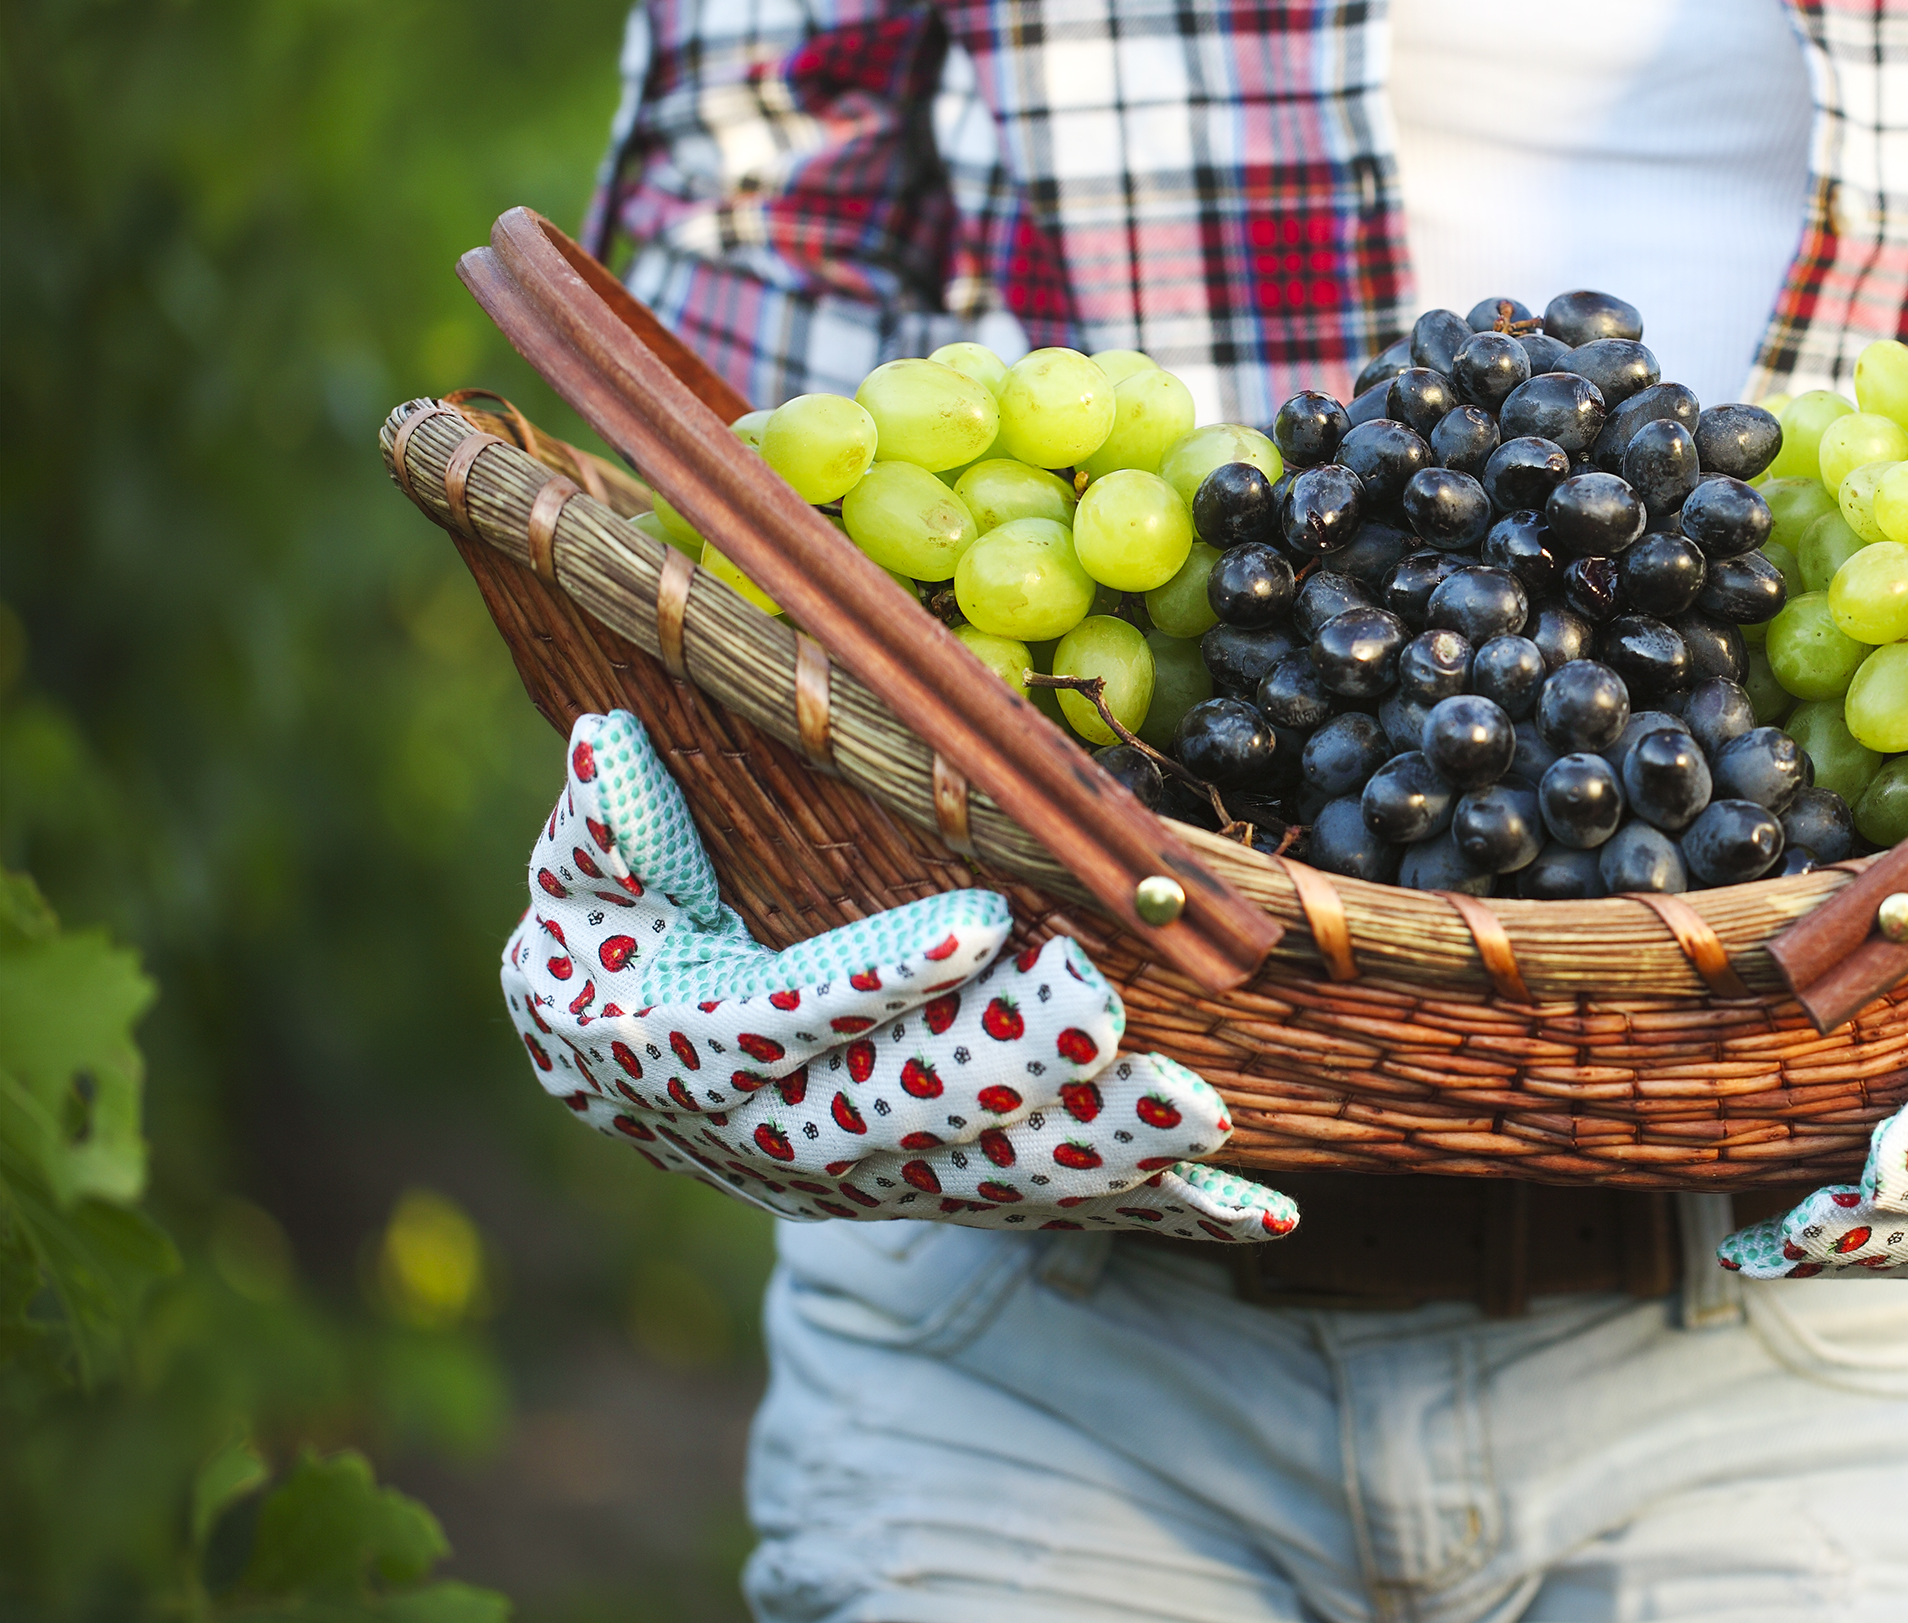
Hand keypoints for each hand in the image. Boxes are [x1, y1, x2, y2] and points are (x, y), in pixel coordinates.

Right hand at [501, 710, 1295, 1243]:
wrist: (625, 1082)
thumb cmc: (616, 947)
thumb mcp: (584, 888)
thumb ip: (606, 828)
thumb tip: (608, 745)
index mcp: (691, 1052)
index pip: (788, 1022)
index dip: (881, 979)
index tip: (979, 925)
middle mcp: (784, 1141)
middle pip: (906, 1116)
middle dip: (1012, 1067)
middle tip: (1106, 1008)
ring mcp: (874, 1183)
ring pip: (995, 1179)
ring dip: (1099, 1152)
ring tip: (1197, 1112)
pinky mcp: (947, 1197)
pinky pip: (1059, 1213)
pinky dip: (1161, 1221)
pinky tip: (1263, 1215)